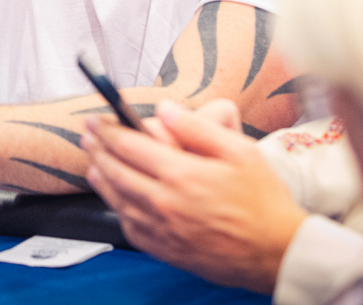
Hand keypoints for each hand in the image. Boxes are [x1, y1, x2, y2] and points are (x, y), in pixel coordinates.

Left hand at [82, 99, 305, 292]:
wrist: (276, 253)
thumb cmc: (263, 200)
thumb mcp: (240, 152)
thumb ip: (198, 127)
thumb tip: (165, 109)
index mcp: (181, 174)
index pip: (129, 145)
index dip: (107, 130)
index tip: (95, 119)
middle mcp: (164, 203)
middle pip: (116, 171)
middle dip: (97, 150)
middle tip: (86, 135)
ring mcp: (163, 229)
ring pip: (117, 200)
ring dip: (100, 178)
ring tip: (92, 164)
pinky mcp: (166, 250)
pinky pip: (130, 227)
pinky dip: (117, 210)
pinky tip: (117, 201)